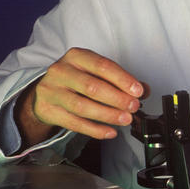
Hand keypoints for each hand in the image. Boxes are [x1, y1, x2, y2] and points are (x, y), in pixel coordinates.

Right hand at [14, 47, 147, 148]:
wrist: (45, 92)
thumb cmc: (77, 79)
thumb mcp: (96, 73)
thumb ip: (120, 80)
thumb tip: (144, 91)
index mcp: (76, 56)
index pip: (102, 66)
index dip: (123, 79)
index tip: (138, 91)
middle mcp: (61, 71)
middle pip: (92, 87)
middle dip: (117, 99)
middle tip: (133, 107)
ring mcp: (52, 91)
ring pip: (82, 106)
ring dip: (108, 115)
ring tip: (125, 119)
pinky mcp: (48, 110)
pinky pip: (74, 123)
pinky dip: (95, 130)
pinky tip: (110, 132)